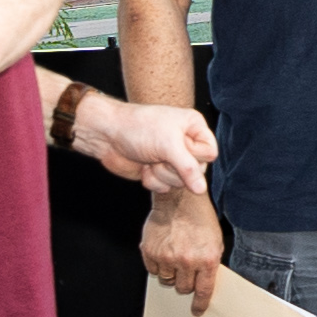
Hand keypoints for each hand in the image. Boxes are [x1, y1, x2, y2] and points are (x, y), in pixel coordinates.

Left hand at [71, 91, 215, 196]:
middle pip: (198, 170)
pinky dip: (153, 180)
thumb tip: (202, 190)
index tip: (178, 147)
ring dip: (162, 174)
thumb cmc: (138, 128)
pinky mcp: (158, 172)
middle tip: (160, 154)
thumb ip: (188, 168)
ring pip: (182, 182)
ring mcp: (172, 159)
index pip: (210, 153)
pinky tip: (144, 167)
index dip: (195, 156)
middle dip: (175, 167)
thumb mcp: (168, 144)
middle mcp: (185, 142)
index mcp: (193, 127)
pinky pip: (166, 188)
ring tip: (150, 159)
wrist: (106, 135)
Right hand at [137, 190, 225, 303]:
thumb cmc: (200, 219)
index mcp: (207, 259)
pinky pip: (153, 271)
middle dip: (185, 283)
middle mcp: (187, 261)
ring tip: (174, 258)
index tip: (197, 311)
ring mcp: (167, 257)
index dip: (200, 304)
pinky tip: (163, 252)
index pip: (203, 290)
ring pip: (167, 281)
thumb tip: (202, 285)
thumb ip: (209, 265)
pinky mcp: (150, 252)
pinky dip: (158, 266)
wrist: (180, 199)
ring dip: (171, 274)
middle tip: (185, 270)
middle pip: (183, 288)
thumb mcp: (215, 242)